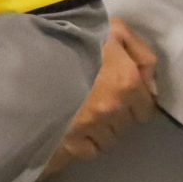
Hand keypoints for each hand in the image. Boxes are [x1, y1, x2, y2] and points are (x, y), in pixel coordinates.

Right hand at [43, 18, 157, 174]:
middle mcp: (113, 110)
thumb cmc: (73, 37)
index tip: (121, 94)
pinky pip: (87, 151)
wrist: (30, 54)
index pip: (146, 109)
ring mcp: (90, 129)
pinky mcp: (69, 143)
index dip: (135, 101)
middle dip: (116, 115)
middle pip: (125, 125)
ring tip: (82, 113)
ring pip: (107, 140)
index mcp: (127, 82)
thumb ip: (139, 53)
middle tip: (97, 99)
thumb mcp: (112, 30)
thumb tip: (152, 84)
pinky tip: (72, 128)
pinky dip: (83, 143)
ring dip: (100, 130)